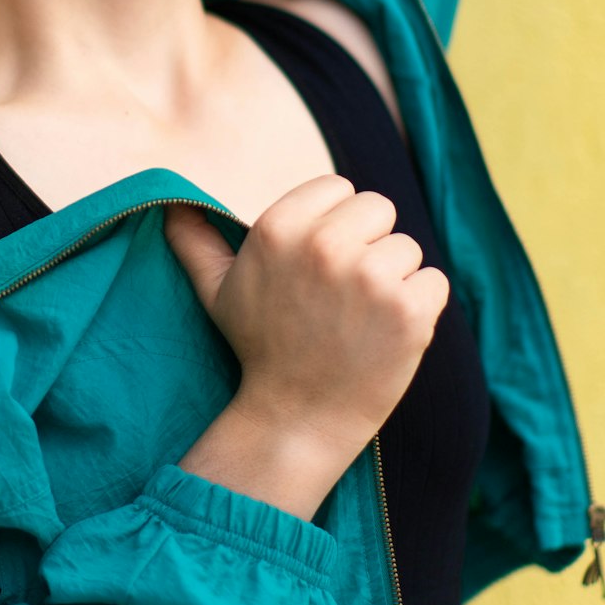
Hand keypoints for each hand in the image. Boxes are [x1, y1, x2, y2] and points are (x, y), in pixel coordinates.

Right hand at [164, 174, 448, 457]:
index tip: (322, 262)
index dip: (336, 222)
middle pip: (378, 208)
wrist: (298, 418)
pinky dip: (421, 306)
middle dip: (368, 243)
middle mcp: (324, 244)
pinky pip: (434, 281)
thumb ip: (195, 241)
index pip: (339, 186)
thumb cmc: (260, 347)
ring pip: (407, 247)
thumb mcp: (217, 290)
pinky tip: (389, 332)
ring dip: (394, 278)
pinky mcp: (409, 310)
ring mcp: (369, 277)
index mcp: (279, 226)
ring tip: (362, 317)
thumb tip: (170, 204)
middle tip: (344, 292)